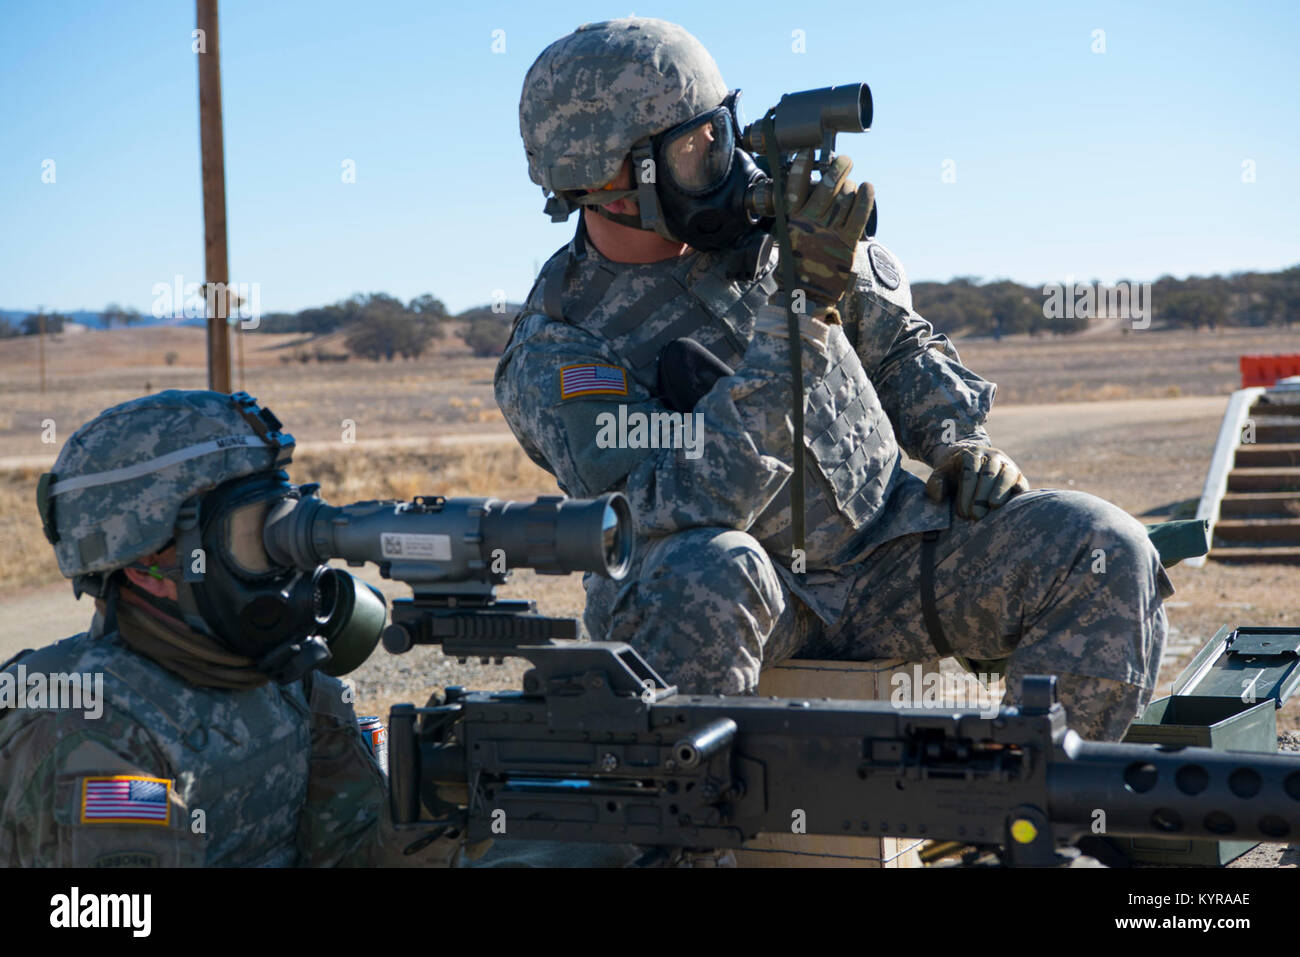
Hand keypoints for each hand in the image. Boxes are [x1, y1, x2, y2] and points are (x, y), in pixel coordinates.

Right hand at [780, 149, 874, 308]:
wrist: (805, 296)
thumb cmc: (796, 265)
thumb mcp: (789, 237)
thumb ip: (797, 216)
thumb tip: (812, 189)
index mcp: (791, 220)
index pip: (794, 187)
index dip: (801, 166)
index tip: (807, 152)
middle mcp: (809, 223)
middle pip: (825, 186)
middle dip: (837, 168)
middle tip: (845, 160)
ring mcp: (828, 233)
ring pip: (844, 197)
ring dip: (850, 186)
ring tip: (851, 185)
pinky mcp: (846, 244)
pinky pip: (859, 215)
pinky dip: (865, 199)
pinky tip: (868, 188)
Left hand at [924, 445, 1028, 519]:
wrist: (972, 465)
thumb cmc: (954, 475)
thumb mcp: (941, 476)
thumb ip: (935, 484)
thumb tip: (939, 497)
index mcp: (971, 455)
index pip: (969, 472)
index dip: (966, 493)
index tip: (963, 513)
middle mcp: (992, 456)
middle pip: (988, 473)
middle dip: (981, 497)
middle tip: (975, 517)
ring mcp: (1007, 464)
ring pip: (1007, 475)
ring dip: (1000, 492)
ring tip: (993, 508)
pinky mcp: (1019, 476)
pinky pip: (1021, 483)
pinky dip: (1016, 494)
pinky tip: (1009, 508)